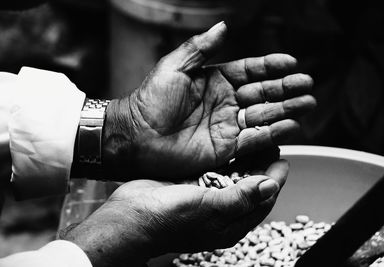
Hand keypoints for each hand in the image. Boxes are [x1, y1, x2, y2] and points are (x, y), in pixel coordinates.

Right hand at [60, 159, 288, 266]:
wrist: (128, 218)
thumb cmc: (165, 220)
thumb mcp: (207, 209)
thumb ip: (240, 198)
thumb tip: (271, 186)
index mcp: (230, 223)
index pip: (263, 200)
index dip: (275, 178)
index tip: (283, 158)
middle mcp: (221, 210)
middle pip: (251, 186)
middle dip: (262, 165)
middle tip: (269, 142)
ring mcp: (206, 196)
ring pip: (235, 175)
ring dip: (245, 159)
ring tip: (253, 138)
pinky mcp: (192, 184)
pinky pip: (215, 169)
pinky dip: (225, 158)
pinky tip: (228, 143)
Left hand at [103, 22, 314, 179]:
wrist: (136, 135)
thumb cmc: (150, 100)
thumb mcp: (174, 66)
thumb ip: (200, 47)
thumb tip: (224, 26)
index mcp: (214, 80)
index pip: (250, 71)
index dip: (270, 67)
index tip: (291, 63)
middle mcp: (224, 102)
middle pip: (262, 94)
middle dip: (285, 89)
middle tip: (307, 86)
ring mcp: (226, 126)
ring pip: (262, 116)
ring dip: (286, 111)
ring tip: (307, 105)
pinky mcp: (225, 148)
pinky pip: (253, 140)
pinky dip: (272, 134)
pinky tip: (290, 127)